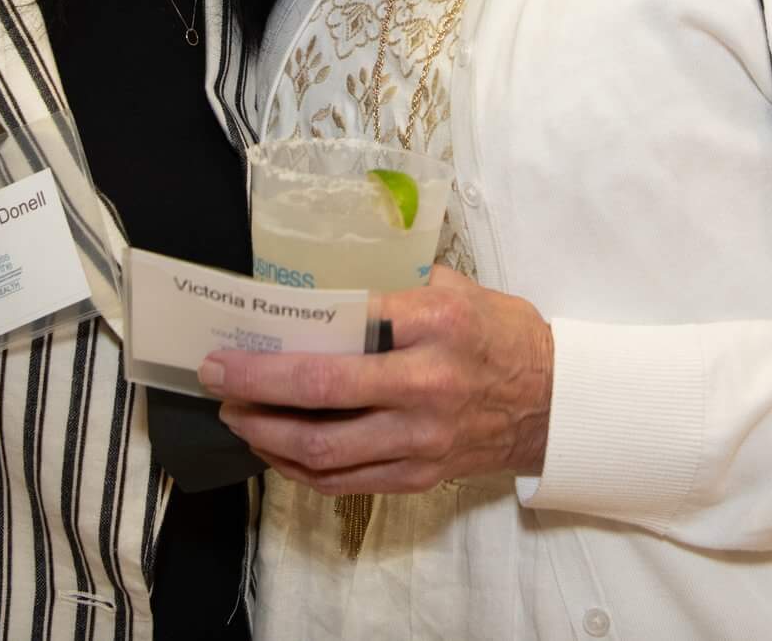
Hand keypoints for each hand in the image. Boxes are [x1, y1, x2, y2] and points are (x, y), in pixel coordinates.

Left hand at [201, 266, 553, 495]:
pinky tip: (277, 450)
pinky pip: (346, 482)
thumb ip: (395, 289)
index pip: (343, 329)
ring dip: (268, 435)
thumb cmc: (501, 335)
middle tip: (217, 379)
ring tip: (238, 417)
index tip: (238, 339)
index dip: (282, 339)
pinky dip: (301, 469)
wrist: (554, 403)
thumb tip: (324, 294)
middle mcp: (426, 385)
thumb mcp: (456, 289)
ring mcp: (421, 439)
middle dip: (256, 388)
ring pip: (325, 451)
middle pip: (322, 395)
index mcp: (435, 325)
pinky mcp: (419, 475)